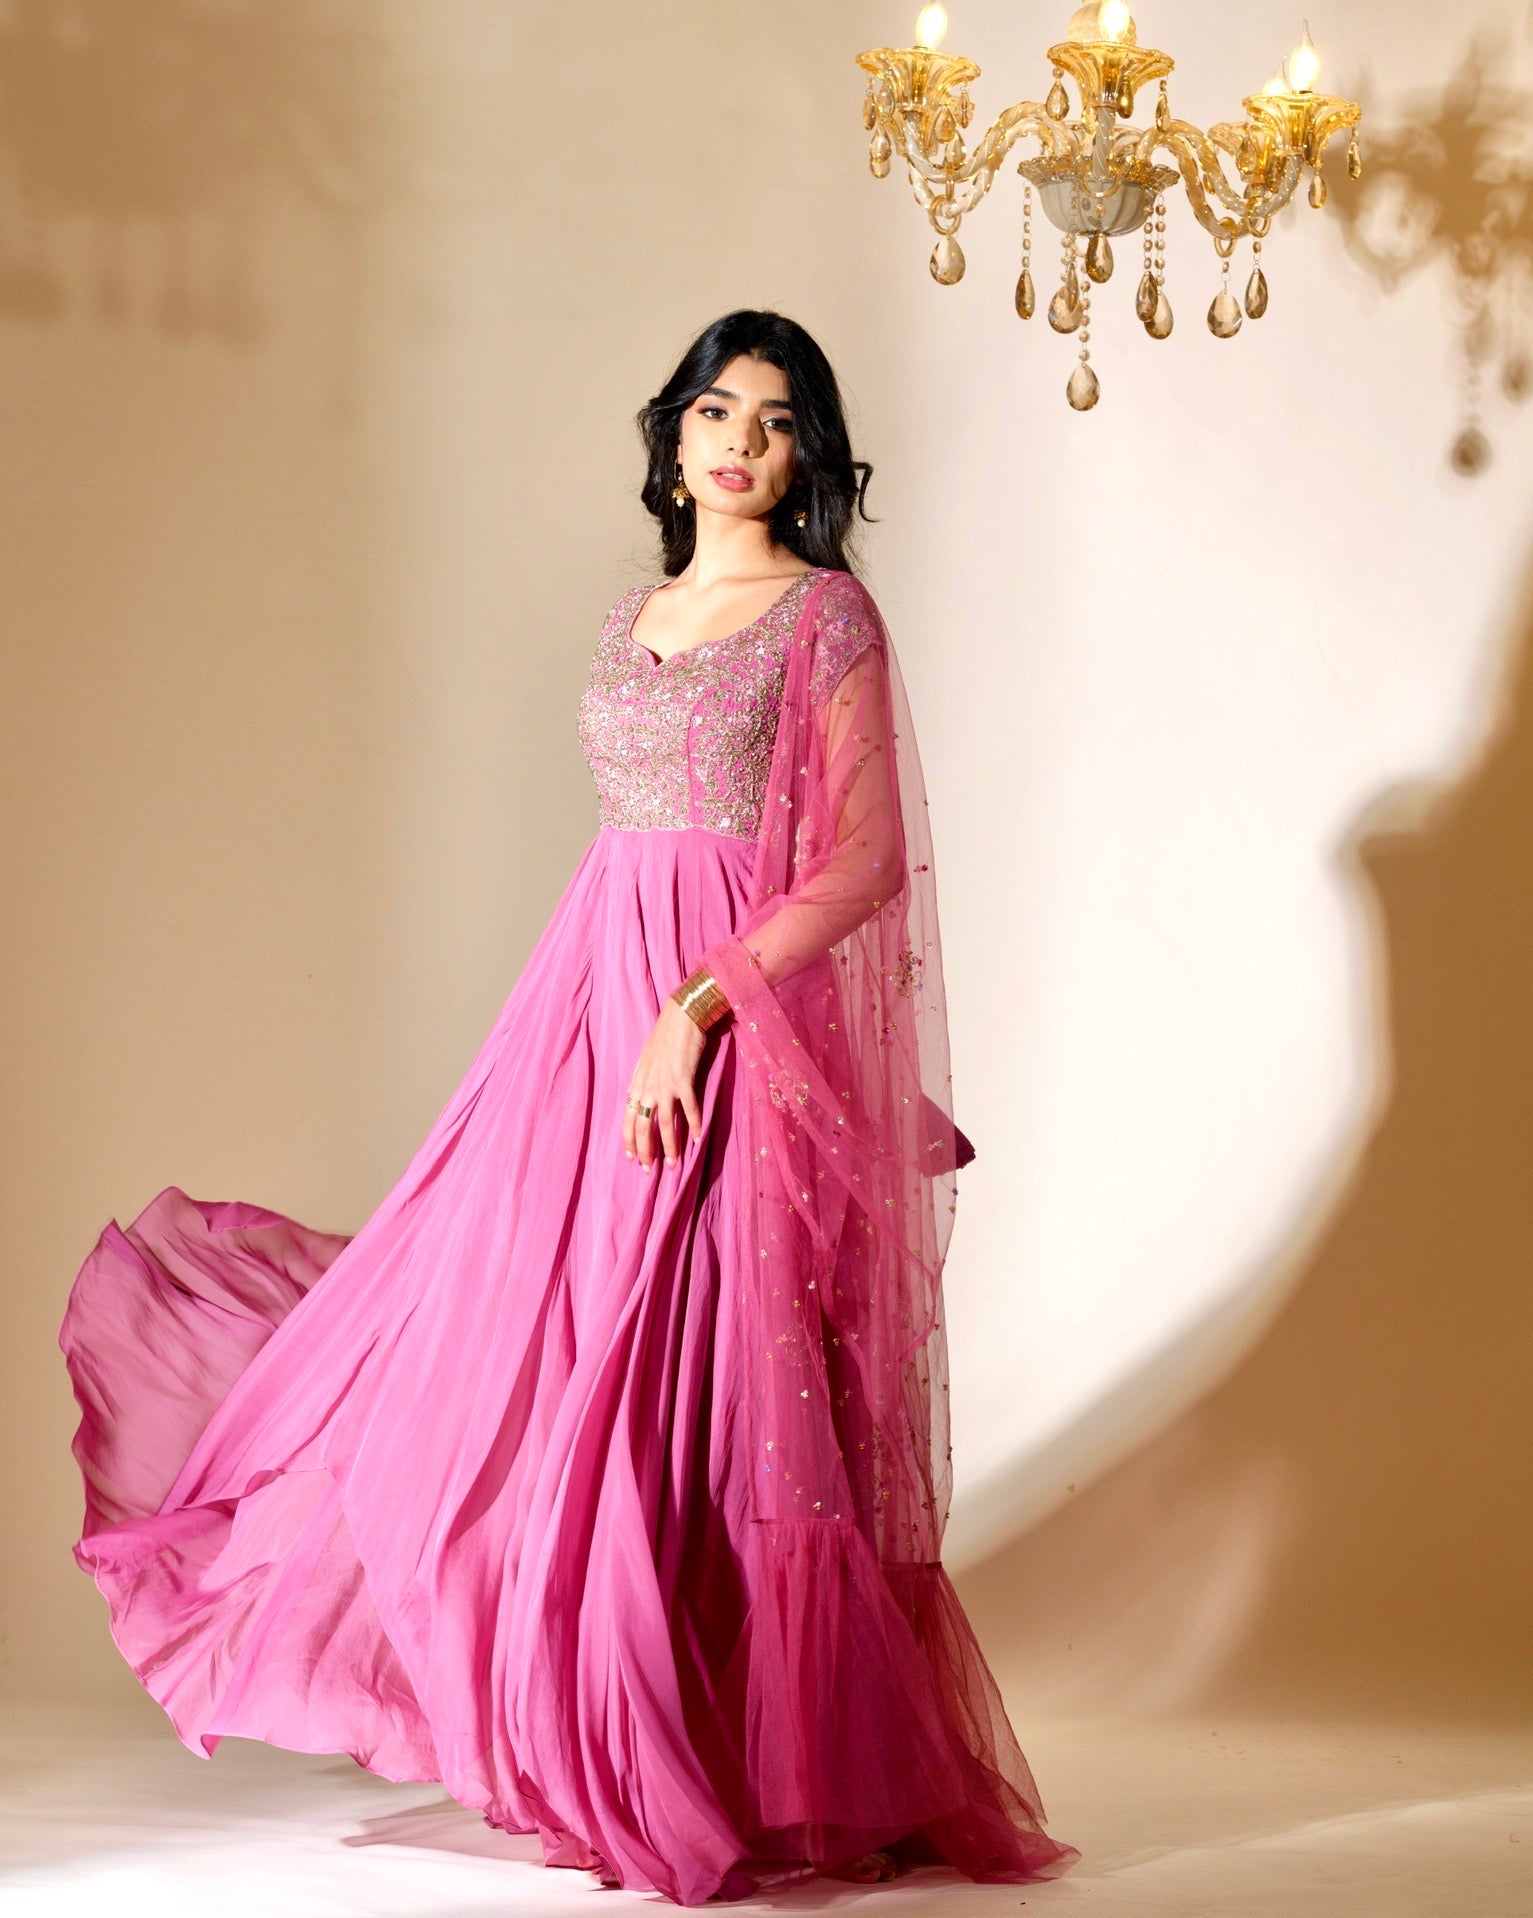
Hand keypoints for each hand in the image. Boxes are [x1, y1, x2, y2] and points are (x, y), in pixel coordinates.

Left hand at [624, 1000, 707, 1169]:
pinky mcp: (684, 1080)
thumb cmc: (665, 1035)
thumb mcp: (646, 1058)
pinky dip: (694, 1125)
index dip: (629, 1140)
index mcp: (638, 1082)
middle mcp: (648, 1086)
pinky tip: (697, 1138)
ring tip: (672, 1164)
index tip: (631, 1158)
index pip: (627, 1118)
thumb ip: (643, 1078)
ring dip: (669, 1147)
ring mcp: (666, 1084)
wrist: (681, 1016)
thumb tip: (640, 1093)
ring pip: (665, 1124)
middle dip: (645, 1151)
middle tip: (649, 1170)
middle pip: (642, 1126)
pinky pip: (689, 1109)